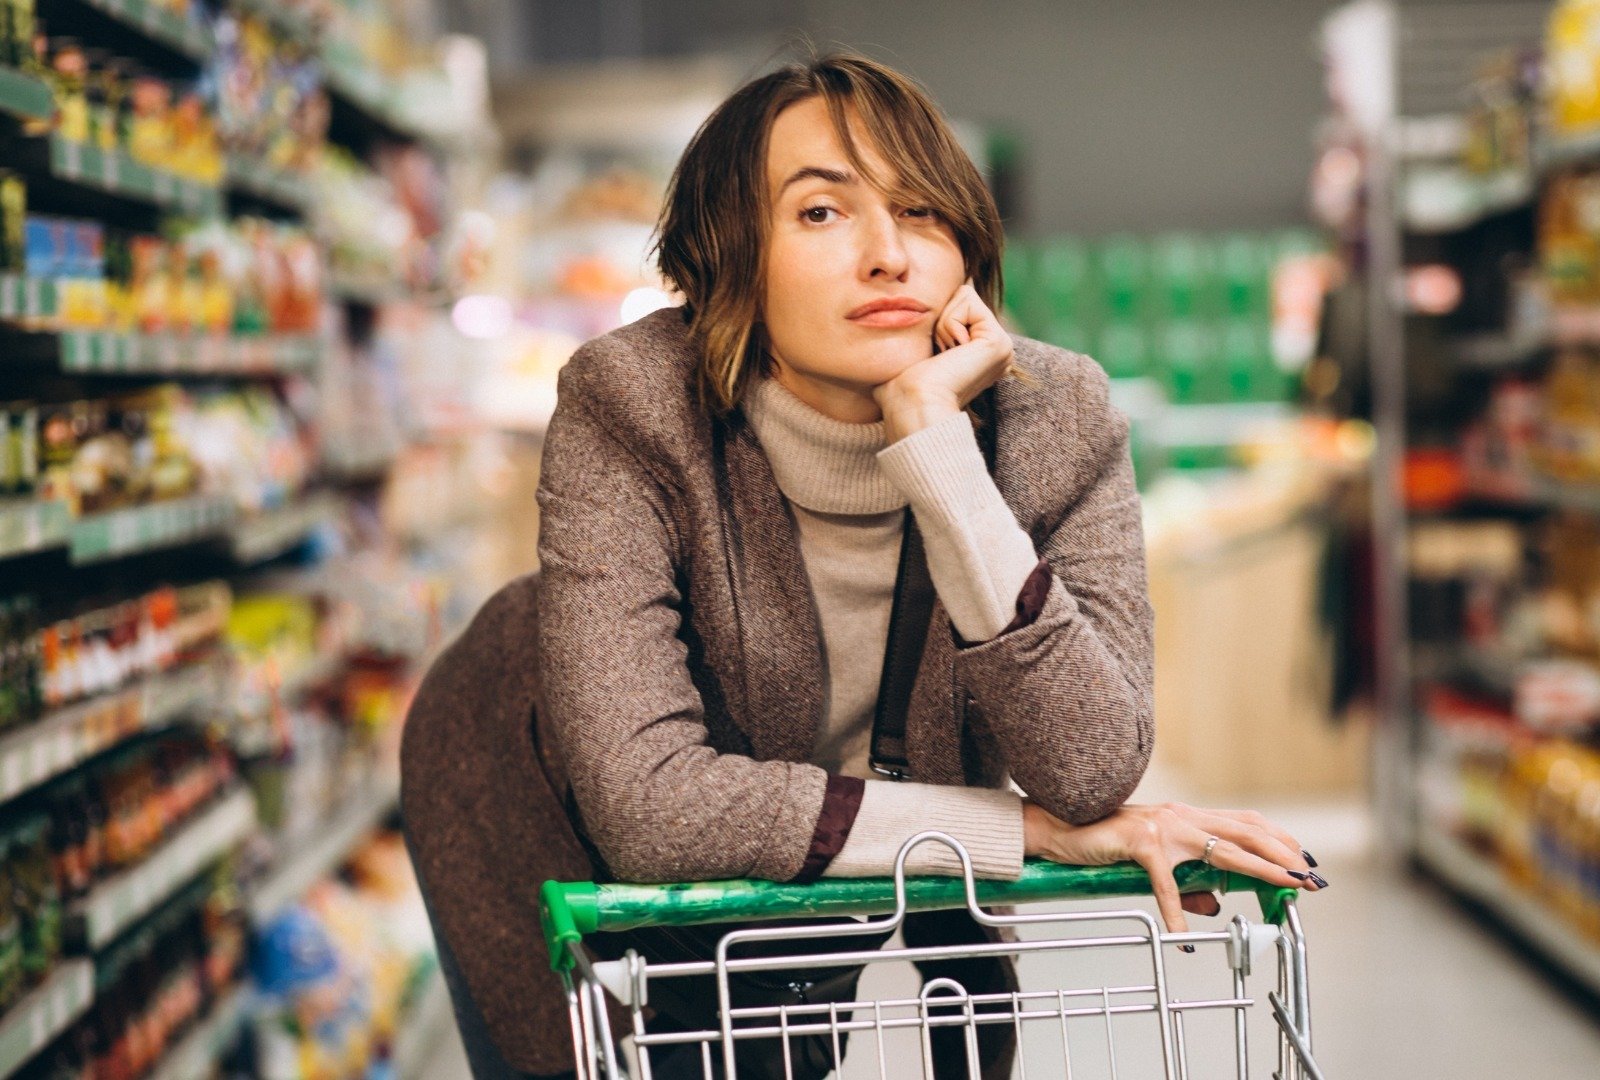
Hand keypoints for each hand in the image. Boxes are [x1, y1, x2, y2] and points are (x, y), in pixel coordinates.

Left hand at [873, 279, 1014, 442]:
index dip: (932, 320)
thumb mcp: (911, 350)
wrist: (912, 405)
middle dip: (939, 320)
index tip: (930, 355)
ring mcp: (1001, 346)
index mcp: (979, 353)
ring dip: (942, 323)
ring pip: (963, 295)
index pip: (953, 303)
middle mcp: (994, 350)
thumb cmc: (901, 387)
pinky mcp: (998, 341)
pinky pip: (967, 299)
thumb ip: (919, 328)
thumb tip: (894, 309)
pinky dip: (948, 323)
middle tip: (936, 355)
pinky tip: (949, 353)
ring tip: (942, 356)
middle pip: (959, 296)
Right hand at [1021, 801, 1322, 935]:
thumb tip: (1214, 908)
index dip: (1279, 838)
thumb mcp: (1155, 863)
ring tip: (1283, 884)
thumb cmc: (1107, 843)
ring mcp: (1163, 827)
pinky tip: (1181, 937)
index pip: (1245, 822)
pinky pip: (1165, 884)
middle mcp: (1182, 816)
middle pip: (1246, 831)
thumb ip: (1187, 885)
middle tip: (1309, 876)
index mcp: (1188, 818)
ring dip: (1259, 868)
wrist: (1062, 827)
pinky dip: (1176, 912)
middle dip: (1283, 853)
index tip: (1304, 859)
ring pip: (1223, 848)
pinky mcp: (1141, 844)